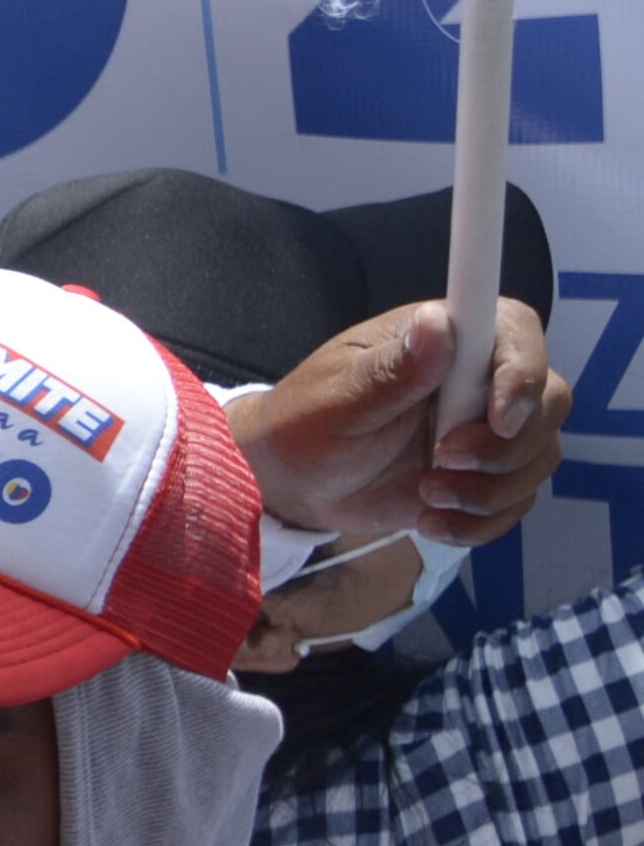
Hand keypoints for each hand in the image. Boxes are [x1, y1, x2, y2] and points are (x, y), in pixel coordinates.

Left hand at [235, 297, 555, 551]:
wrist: (296, 481)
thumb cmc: (308, 424)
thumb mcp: (338, 399)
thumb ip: (393, 370)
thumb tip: (437, 323)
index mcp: (451, 338)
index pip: (518, 336)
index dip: (523, 375)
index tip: (497, 421)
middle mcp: (483, 377)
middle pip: (550, 402)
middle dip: (505, 447)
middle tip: (441, 462)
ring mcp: (491, 429)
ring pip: (539, 456)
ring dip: (489, 490)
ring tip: (425, 495)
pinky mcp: (486, 475)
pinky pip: (516, 501)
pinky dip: (479, 521)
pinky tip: (430, 522)